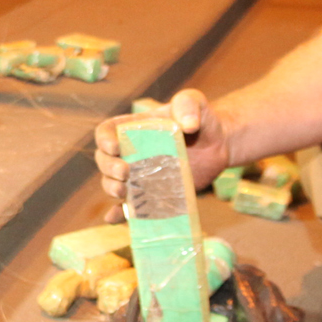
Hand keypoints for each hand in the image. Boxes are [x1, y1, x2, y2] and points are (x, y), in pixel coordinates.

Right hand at [91, 89, 231, 219]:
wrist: (217, 146)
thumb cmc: (202, 120)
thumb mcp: (195, 103)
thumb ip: (189, 105)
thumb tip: (188, 125)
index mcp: (133, 128)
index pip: (106, 131)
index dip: (104, 139)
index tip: (115, 147)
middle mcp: (130, 153)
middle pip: (104, 160)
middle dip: (108, 168)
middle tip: (125, 172)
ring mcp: (139, 176)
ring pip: (111, 183)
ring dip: (111, 189)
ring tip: (123, 191)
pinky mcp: (151, 194)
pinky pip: (128, 207)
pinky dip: (118, 214)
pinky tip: (113, 218)